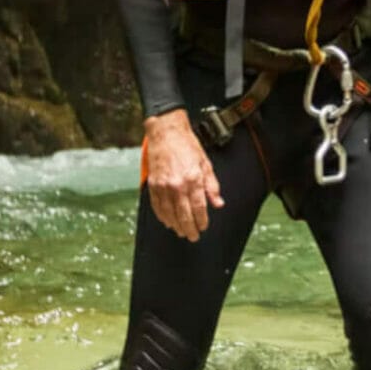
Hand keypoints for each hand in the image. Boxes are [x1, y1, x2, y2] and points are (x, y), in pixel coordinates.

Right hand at [142, 111, 221, 241]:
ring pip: (169, 213)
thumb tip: (218, 203)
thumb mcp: (206, 164)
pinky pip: (157, 206)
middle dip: (189, 228)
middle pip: (184, 215)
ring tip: (181, 231)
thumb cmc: (187, 146)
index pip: (199, 207)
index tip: (203, 227)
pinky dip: (162, 216)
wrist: (166, 133)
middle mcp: (177, 185)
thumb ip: (212, 186)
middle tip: (193, 236)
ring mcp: (163, 186)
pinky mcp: (153, 184)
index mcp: (193, 179)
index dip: (202, 221)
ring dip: (176, 225)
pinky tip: (168, 221)